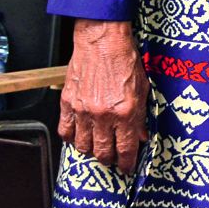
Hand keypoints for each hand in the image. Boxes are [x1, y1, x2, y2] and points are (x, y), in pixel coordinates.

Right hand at [58, 19, 148, 171]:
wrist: (102, 40)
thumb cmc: (124, 58)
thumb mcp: (142, 88)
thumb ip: (140, 116)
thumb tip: (140, 136)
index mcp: (125, 112)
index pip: (125, 148)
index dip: (126, 163)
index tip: (127, 168)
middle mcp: (102, 115)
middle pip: (102, 152)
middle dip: (109, 159)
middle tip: (113, 158)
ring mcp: (83, 110)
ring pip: (83, 146)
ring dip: (91, 151)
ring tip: (97, 148)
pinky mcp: (68, 103)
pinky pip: (65, 131)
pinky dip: (71, 138)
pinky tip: (78, 137)